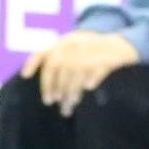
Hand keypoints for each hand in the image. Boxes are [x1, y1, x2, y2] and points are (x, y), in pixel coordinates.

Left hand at [22, 31, 138, 115]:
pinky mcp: (109, 58)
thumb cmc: (90, 54)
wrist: (121, 47)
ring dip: (70, 92)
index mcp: (66, 41)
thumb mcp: (72, 49)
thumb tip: (27, 76)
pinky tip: (88, 89)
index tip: (29, 81)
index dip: (36, 66)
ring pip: (76, 72)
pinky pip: (96, 71)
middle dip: (54, 86)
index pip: (47, 53)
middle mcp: (77, 43)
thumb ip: (54, 59)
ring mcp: (93, 49)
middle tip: (54, 103)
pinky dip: (90, 81)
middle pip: (59, 66)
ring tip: (68, 107)